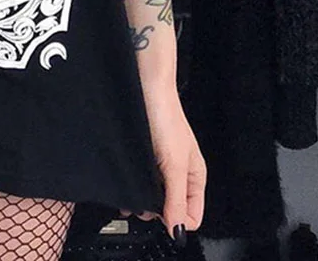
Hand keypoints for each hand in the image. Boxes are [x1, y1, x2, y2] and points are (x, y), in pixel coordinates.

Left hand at [121, 83, 205, 240]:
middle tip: (138, 206)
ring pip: (154, 195)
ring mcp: (161, 165)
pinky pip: (141, 180)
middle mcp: (179, 173)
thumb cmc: (165, 116)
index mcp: (194, 177)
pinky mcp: (144, 156)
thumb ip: (177, 198)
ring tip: (127, 198)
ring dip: (141, 200)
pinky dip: (132, 187)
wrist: (145, 85)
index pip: (191, 216)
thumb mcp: (174, 163)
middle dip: (155, 212)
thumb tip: (178, 232)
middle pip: (171, 208)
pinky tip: (123, 187)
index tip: (158, 216)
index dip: (175, 221)